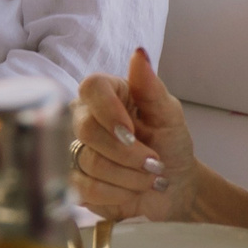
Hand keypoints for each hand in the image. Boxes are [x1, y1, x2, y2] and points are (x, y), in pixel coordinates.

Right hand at [72, 48, 197, 221]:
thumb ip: (151, 87)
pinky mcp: (73, 181)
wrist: (173, 186)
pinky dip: (116, 193)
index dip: (108, 112)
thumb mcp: (169, 115)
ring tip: (149, 178)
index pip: (91, 88)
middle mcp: (86, 117)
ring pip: (89, 162)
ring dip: (129, 176)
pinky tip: (130, 191)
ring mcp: (76, 149)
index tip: (131, 133)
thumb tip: (139, 54)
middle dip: (127, 153)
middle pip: (88, 129)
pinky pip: (84, 188)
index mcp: (108, 93)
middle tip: (154, 163)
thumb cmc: (170, 145)